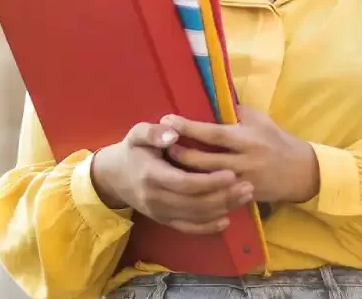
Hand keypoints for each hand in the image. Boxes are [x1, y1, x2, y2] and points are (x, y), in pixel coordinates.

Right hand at [90, 121, 254, 234]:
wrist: (113, 176)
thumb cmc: (132, 150)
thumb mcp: (137, 133)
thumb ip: (154, 132)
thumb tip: (173, 133)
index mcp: (151, 175)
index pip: (184, 183)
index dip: (209, 182)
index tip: (231, 173)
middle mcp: (155, 198)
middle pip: (194, 203)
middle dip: (223, 196)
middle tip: (248, 186)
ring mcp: (159, 212)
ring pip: (195, 217)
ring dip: (222, 209)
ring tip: (245, 197)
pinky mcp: (163, 220)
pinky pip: (188, 228)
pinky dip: (208, 227)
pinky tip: (226, 219)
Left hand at [163, 106, 319, 204]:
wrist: (301, 172)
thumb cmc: (277, 140)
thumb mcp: (260, 120)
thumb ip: (236, 112)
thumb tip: (210, 100)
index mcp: (247, 138)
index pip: (213, 133)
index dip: (189, 127)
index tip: (167, 119)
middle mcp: (244, 161)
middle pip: (204, 160)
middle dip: (180, 153)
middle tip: (161, 145)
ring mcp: (242, 182)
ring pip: (206, 181)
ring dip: (184, 172)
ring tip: (166, 164)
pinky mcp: (242, 197)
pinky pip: (215, 195)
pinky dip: (198, 189)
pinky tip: (183, 184)